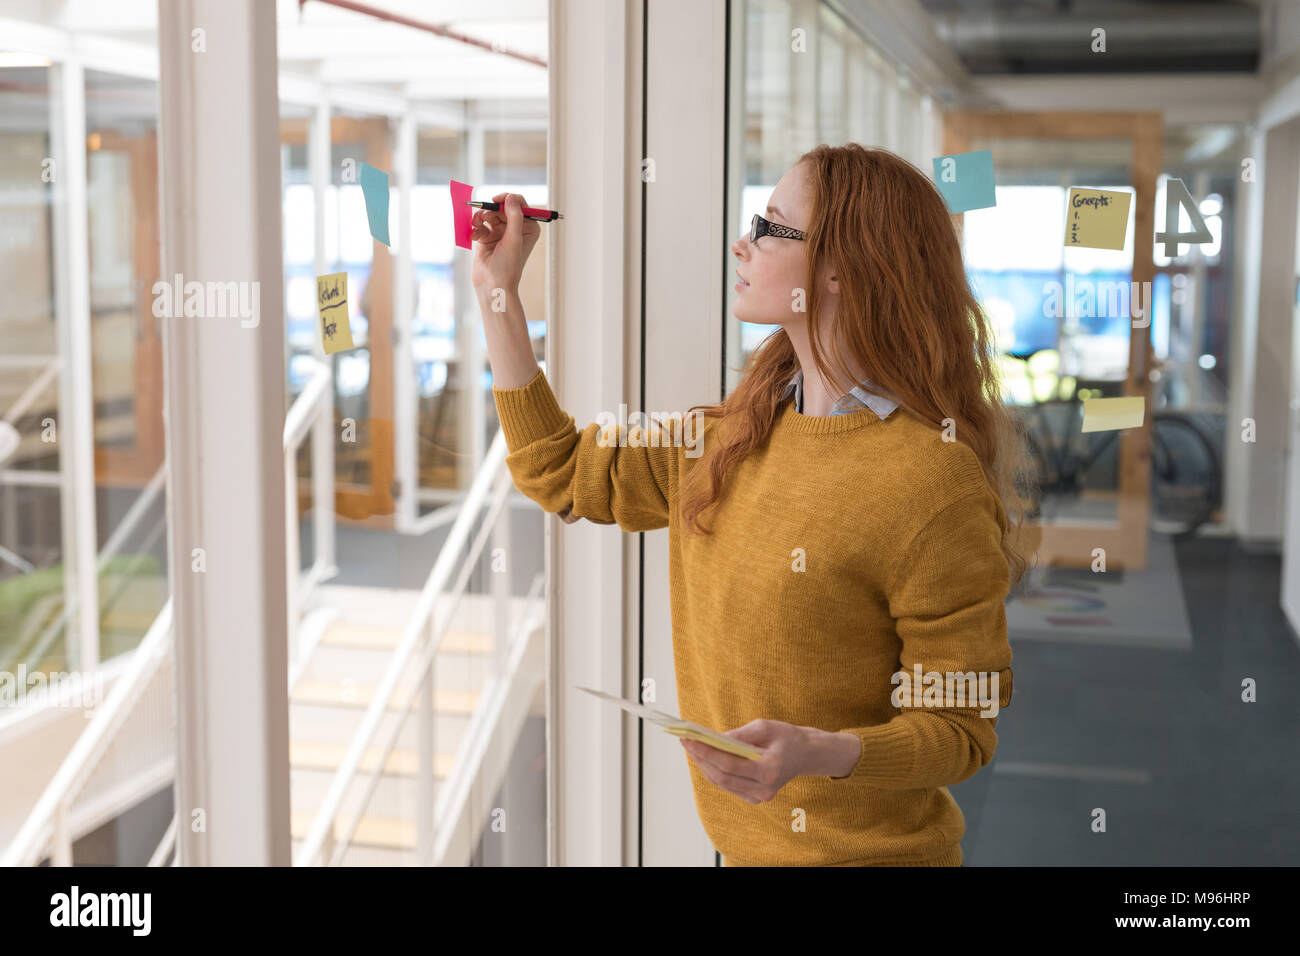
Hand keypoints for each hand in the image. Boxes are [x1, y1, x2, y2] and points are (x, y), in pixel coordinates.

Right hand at [470, 192, 540, 294]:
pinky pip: (480, 225)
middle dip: (491, 210)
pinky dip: (476, 228)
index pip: (519, 203)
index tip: (496, 200)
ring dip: (480, 217)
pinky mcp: (487, 238)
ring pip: (489, 214)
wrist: (493, 285)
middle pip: (501, 207)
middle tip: (483, 217)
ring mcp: (501, 233)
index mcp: (529, 227)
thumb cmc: (508, 266)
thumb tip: (511, 197)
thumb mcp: (514, 239)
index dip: (507, 199)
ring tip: (476, 225)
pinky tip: (474, 236)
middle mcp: (516, 228)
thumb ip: (515, 216)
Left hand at [678, 719, 818, 803]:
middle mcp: (764, 790)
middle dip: (701, 759)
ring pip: (722, 783)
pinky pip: (728, 785)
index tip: (690, 740)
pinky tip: (704, 757)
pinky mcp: (754, 798)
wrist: (805, 755)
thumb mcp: (765, 727)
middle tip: (685, 742)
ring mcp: (759, 797)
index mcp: (770, 771)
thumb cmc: (786, 737)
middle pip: (722, 777)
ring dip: (704, 765)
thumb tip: (713, 739)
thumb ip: (740, 734)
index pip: (730, 766)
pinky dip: (714, 771)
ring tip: (691, 747)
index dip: (707, 754)